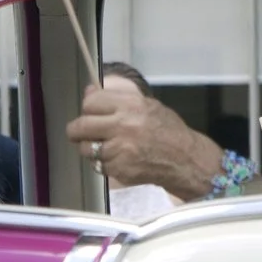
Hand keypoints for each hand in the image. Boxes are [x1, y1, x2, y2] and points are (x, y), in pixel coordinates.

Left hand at [65, 85, 225, 200]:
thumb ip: (116, 98)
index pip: (91, 102)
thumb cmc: (167, 131)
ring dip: (89, 148)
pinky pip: (98, 165)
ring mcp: (121, 149)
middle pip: (81, 126)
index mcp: (131, 105)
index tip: (88, 112)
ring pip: (86, 148)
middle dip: (75, 130)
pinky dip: (102, 163)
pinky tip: (115, 158)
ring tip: (101, 146)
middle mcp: (124, 126)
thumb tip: (89, 92)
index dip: (87, 108)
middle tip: (76, 132)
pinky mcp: (120, 168)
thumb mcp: (147, 105)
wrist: (185, 159)